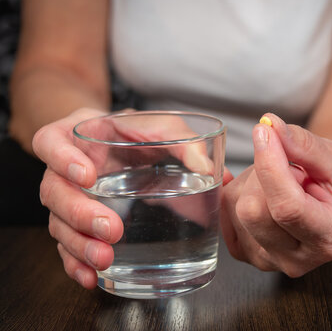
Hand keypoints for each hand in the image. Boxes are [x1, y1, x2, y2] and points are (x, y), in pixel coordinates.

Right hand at [35, 108, 232, 288]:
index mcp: (78, 136)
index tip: (87, 176)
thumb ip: (184, 141)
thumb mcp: (161, 127)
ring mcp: (69, 197)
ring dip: (78, 244)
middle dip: (79, 213)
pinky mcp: (78, 223)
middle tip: (111, 228)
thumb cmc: (140, 133)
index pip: (50, 142)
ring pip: (58, 223)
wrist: (128, 145)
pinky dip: (75, 263)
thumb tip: (208, 169)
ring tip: (104, 258)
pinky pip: (66, 246)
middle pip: (53, 192)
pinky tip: (90, 277)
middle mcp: (64, 169)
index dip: (61, 159)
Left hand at [221, 114, 331, 276]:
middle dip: (263, 172)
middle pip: (253, 209)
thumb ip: (305, 144)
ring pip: (235, 206)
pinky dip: (238, 189)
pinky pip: (223, 210)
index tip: (265, 132)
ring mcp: (265, 261)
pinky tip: (261, 189)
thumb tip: (270, 126)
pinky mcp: (242, 253)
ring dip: (252, 180)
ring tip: (281, 181)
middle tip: (288, 165)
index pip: (287, 207)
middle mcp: (296, 260)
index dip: (270, 167)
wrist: (331, 210)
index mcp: (329, 238)